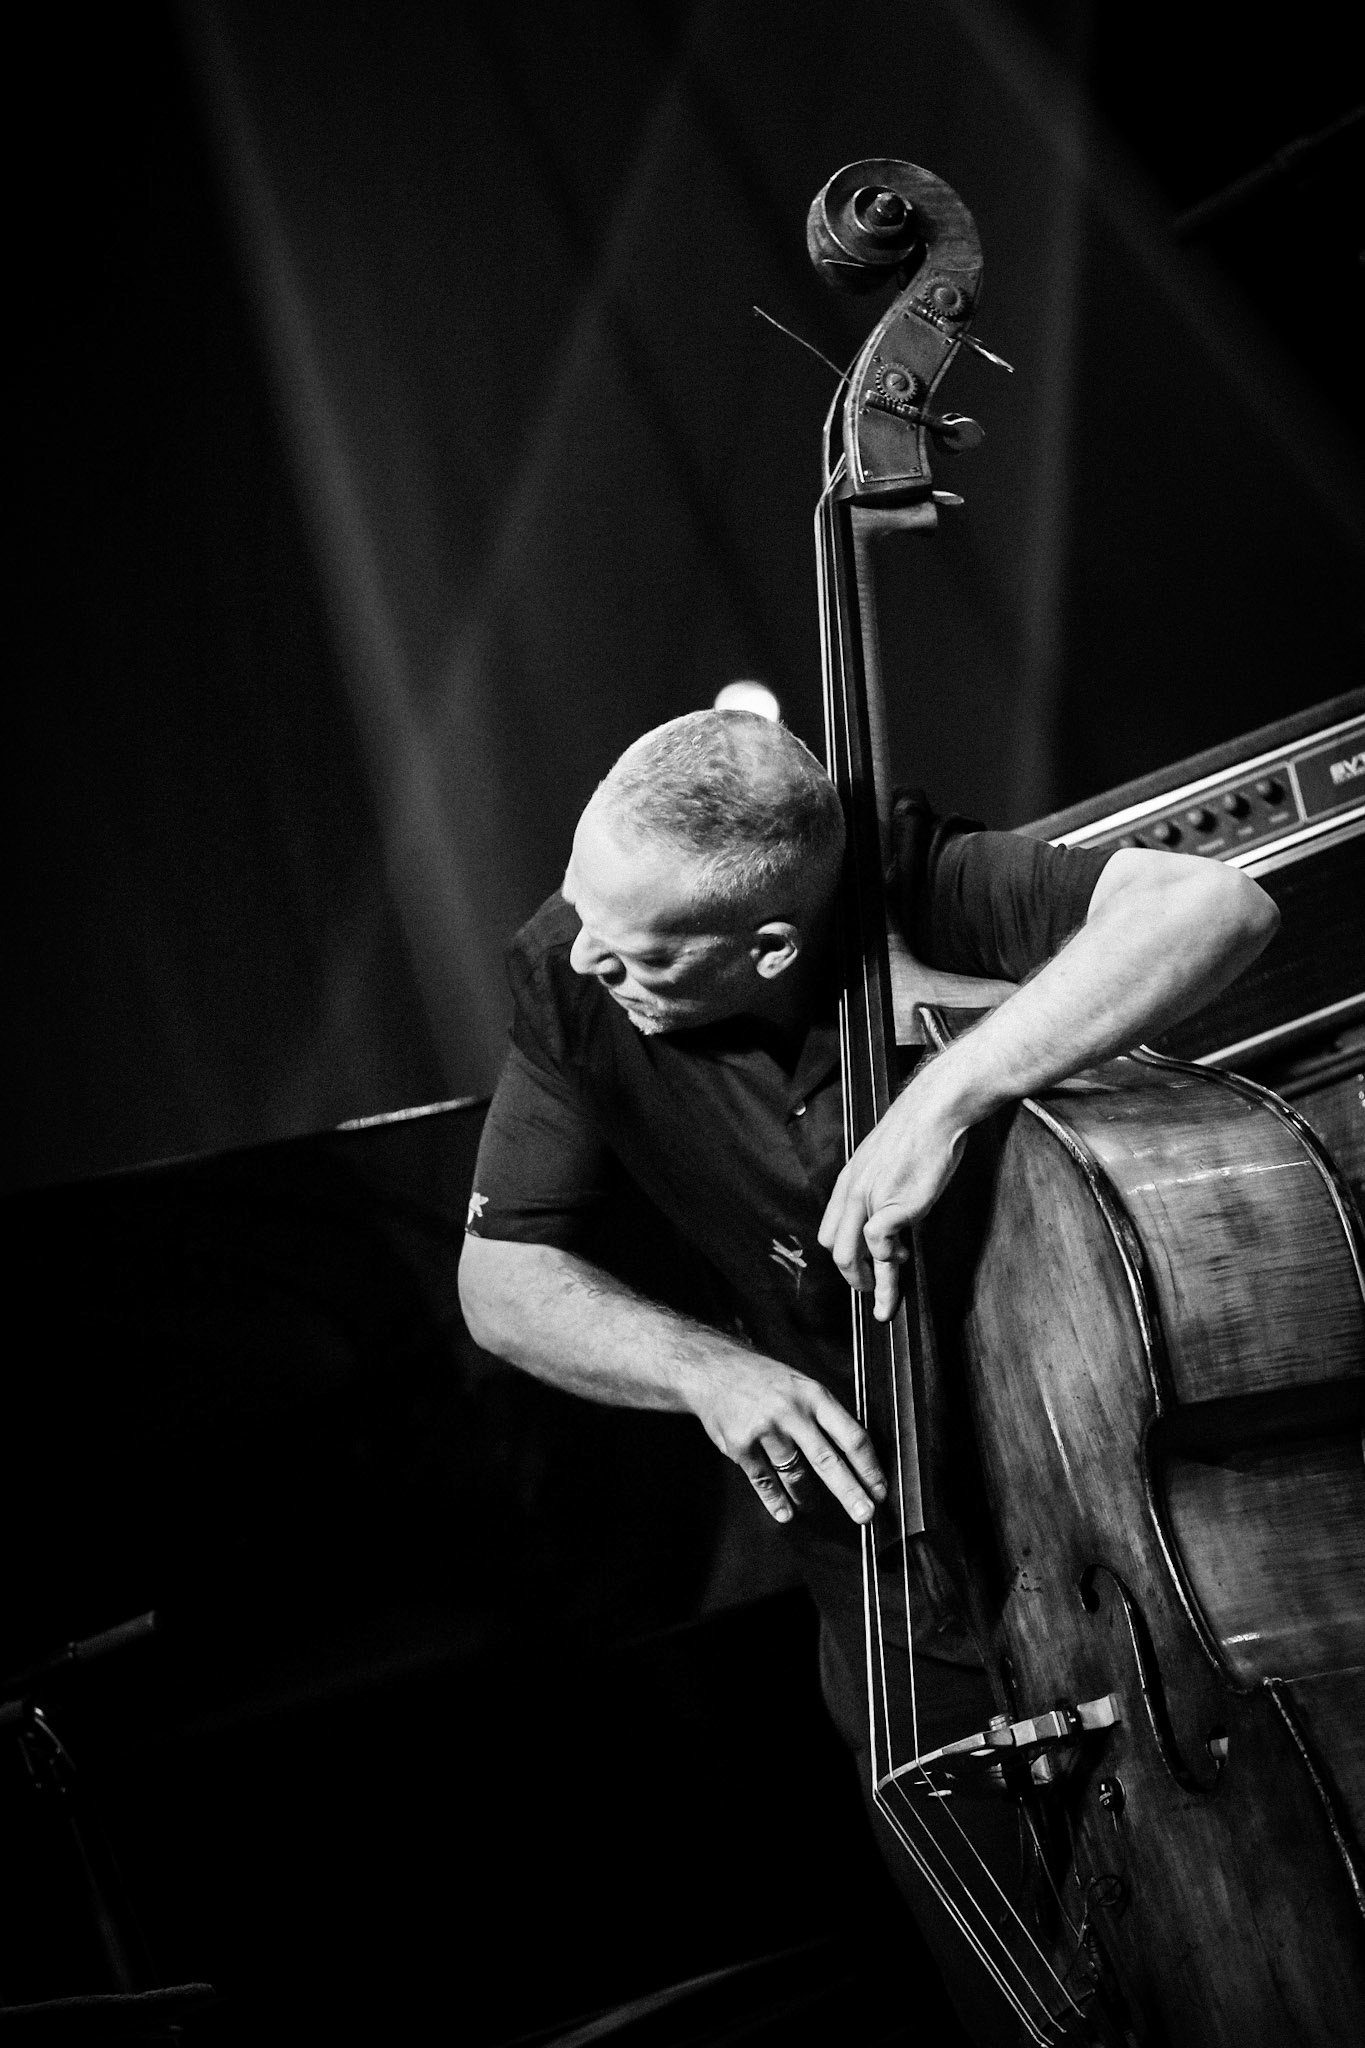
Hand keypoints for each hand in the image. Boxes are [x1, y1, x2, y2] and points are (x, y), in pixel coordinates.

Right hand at [687, 1350, 886, 1526]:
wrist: (714, 1370)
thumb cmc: (765, 1381)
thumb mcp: (802, 1386)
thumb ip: (826, 1417)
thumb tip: (856, 1458)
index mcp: (814, 1395)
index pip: (851, 1435)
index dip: (868, 1466)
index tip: (879, 1489)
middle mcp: (791, 1412)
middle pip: (827, 1460)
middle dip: (849, 1492)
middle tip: (865, 1515)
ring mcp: (764, 1429)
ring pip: (795, 1475)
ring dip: (809, 1497)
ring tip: (815, 1507)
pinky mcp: (740, 1446)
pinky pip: (764, 1482)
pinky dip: (776, 1501)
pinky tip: (785, 1512)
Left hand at [818, 1066, 966, 1321]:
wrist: (936, 1110)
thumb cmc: (921, 1132)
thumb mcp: (888, 1158)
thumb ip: (880, 1184)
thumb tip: (891, 1210)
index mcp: (848, 1180)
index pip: (831, 1230)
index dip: (845, 1256)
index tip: (862, 1271)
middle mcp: (852, 1192)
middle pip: (836, 1249)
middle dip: (853, 1279)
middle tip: (872, 1294)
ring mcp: (870, 1199)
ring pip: (853, 1256)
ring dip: (873, 1283)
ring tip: (885, 1300)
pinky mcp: (893, 1206)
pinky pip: (879, 1246)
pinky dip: (890, 1259)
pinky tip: (904, 1255)